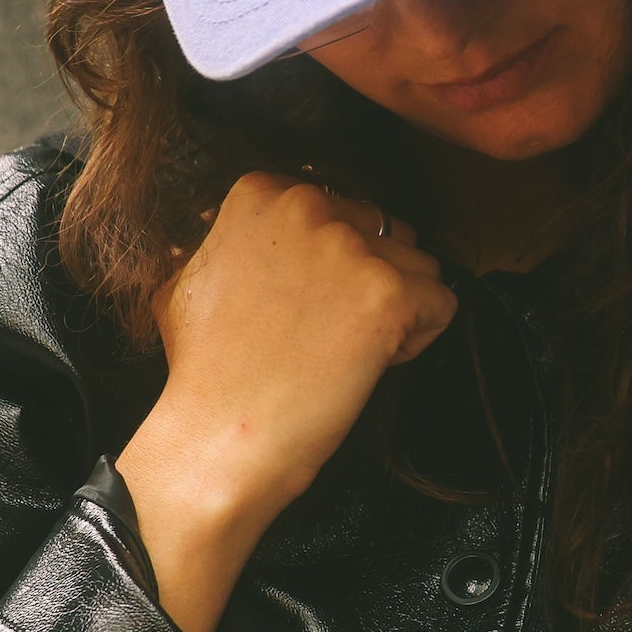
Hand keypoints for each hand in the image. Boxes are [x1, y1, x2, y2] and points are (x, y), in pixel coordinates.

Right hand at [116, 173, 455, 631]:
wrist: (217, 437)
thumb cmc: (203, 373)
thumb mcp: (190, 277)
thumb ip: (234, 242)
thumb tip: (252, 237)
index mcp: (260, 194)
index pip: (341, 210)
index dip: (331, 266)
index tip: (301, 305)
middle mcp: (306, 206)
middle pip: (383, 234)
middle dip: (366, 282)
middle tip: (322, 334)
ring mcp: (350, 249)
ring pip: (418, 266)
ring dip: (394, 310)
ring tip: (342, 351)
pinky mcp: (387, 294)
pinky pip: (441, 304)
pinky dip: (416, 340)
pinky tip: (366, 365)